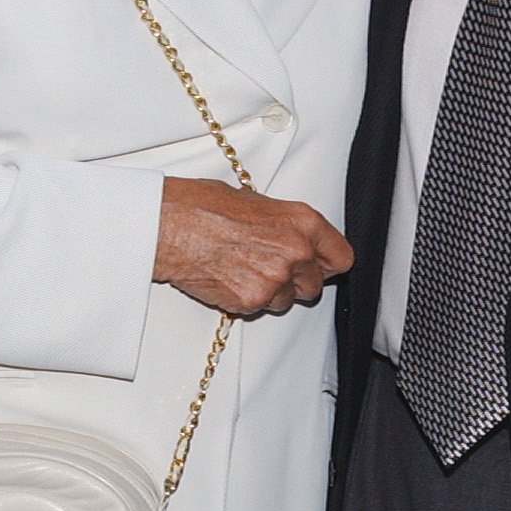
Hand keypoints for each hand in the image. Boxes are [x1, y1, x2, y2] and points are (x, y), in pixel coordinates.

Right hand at [155, 178, 352, 317]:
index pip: (341, 257)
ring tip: (243, 269)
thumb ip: (283, 225)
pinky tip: (229, 278)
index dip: (328, 264)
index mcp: (302, 222)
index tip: (320, 267)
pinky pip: (260, 308)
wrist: (169, 225)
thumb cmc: (202, 207)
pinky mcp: (252, 301)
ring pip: (286, 301)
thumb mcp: (256, 202)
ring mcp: (276, 279)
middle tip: (271, 269)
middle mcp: (296, 252)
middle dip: (296, 282)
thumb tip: (289, 237)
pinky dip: (247, 300)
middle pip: (315, 286)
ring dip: (271, 293)